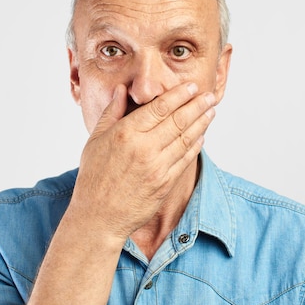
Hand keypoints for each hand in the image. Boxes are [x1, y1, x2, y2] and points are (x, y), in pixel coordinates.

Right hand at [68, 82, 215, 241]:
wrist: (99, 217)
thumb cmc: (93, 178)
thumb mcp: (95, 140)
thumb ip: (112, 113)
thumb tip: (122, 90)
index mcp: (126, 133)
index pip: (160, 107)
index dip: (179, 95)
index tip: (192, 87)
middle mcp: (144, 148)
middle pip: (178, 120)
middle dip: (197, 105)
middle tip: (209, 95)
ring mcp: (157, 167)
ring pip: (186, 138)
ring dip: (201, 123)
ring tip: (211, 111)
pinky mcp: (165, 184)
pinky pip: (185, 159)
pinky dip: (195, 145)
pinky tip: (201, 136)